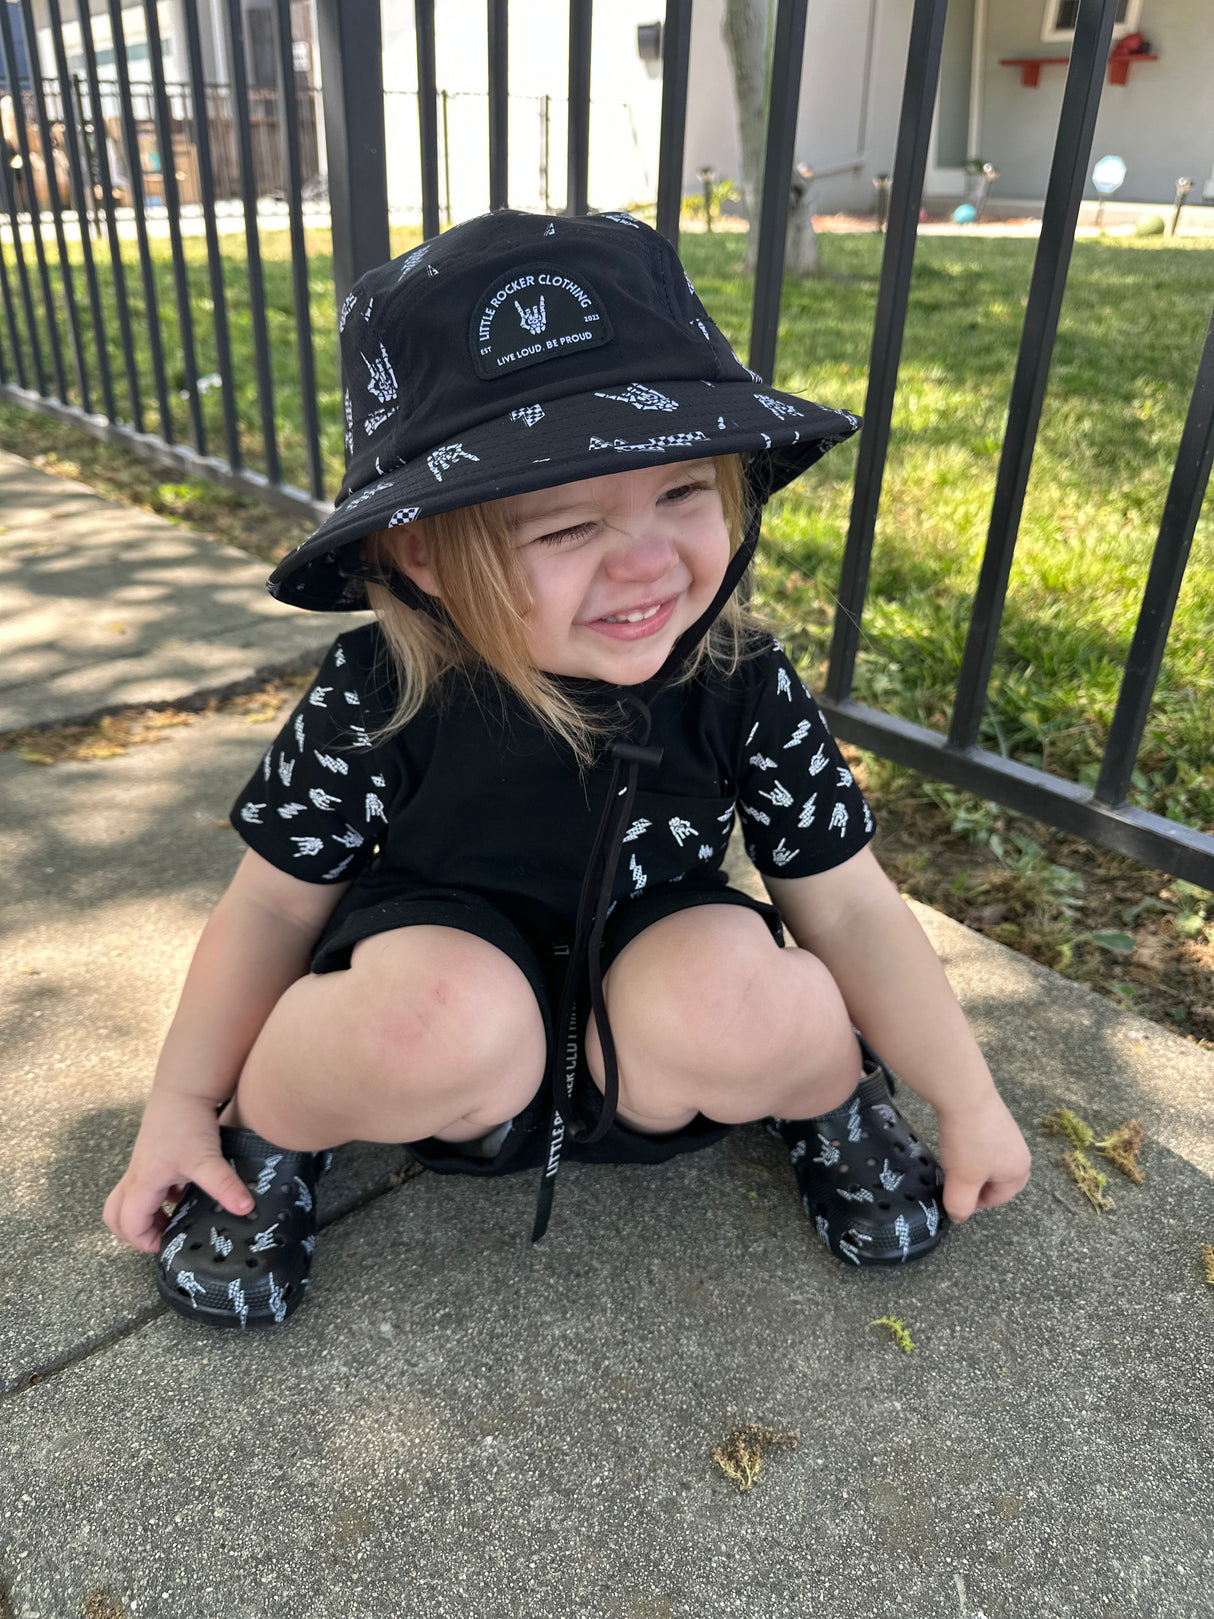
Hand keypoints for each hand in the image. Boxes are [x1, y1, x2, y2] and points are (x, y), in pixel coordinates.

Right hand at [103, 1090, 254, 1253]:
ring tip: (175, 1218)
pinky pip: (145, 1183)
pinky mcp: (154, 1153)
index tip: (169, 1245)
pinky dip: (157, 1195)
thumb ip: (225, 1186)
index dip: (145, 1242)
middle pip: (115, 1214)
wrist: (185, 1087)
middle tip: (162, 1236)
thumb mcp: (207, 1159)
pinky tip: (184, 1191)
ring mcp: (143, 1163)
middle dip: (133, 1232)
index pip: (129, 1224)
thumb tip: (245, 1209)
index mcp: (143, 1183)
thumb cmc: (188, 1122)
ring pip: (128, 1198)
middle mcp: (137, 1175)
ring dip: (145, 1214)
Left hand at [935, 1089, 1030, 1223]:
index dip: (971, 1201)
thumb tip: (958, 1216)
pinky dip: (969, 1146)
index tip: (953, 1193)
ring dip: (969, 1164)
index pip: (996, 1199)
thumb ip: (960, 1205)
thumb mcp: (962, 1180)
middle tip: (954, 1176)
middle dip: (974, 1182)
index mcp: (1019, 1172)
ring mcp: (1009, 1133)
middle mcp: (1020, 1153)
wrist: (964, 1094)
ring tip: (953, 1156)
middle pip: (994, 1180)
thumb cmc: (968, 1141)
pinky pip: (982, 1142)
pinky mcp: (995, 1118)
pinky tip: (957, 1139)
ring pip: (986, 1161)